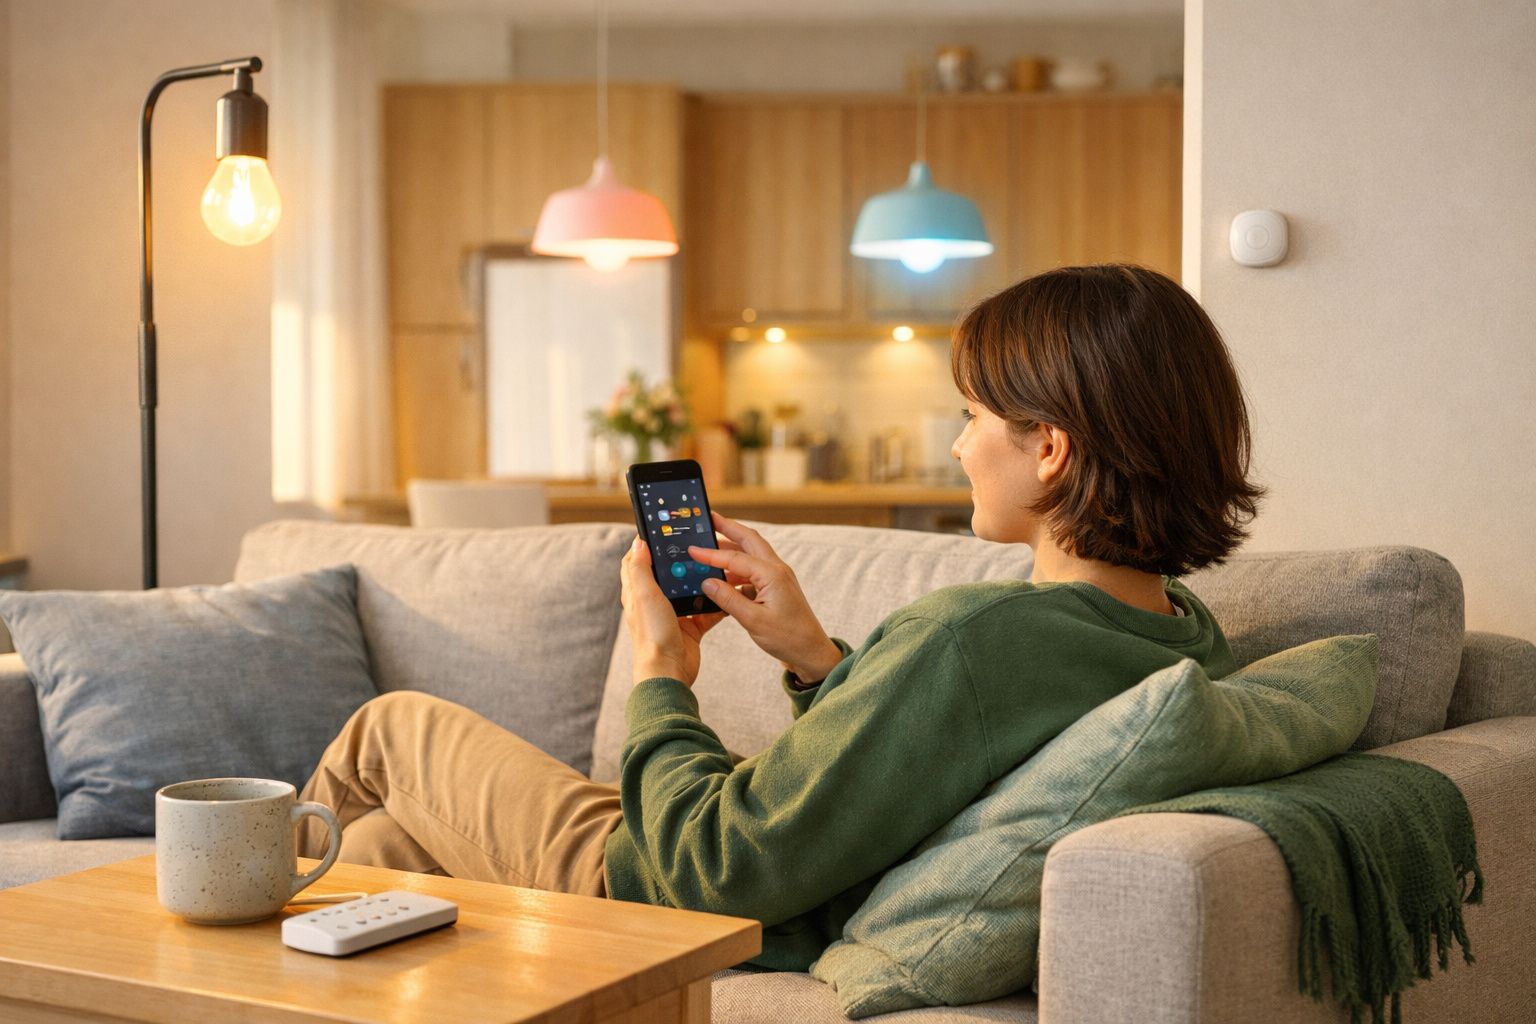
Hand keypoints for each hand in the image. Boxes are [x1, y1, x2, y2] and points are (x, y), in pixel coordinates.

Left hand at [620, 536, 725, 686]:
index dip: (646, 545)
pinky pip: (705, 610)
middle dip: (681, 559)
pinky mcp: (690, 627)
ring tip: (715, 565)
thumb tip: (638, 542)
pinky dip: (716, 603)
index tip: (662, 530)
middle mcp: (654, 602)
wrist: (669, 672)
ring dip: (701, 580)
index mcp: (638, 593)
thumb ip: (641, 569)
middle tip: (697, 545)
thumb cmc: (652, 636)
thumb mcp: (645, 595)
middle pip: (667, 573)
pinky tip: (726, 594)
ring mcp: (673, 615)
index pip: (637, 562)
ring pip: (689, 590)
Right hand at [688, 512, 844, 684]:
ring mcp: (777, 577)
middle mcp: (776, 569)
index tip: (692, 549)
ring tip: (710, 547)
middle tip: (708, 518)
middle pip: (749, 540)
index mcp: (772, 574)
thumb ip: (728, 599)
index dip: (711, 553)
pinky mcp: (775, 587)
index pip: (735, 557)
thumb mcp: (753, 620)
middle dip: (728, 527)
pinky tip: (723, 577)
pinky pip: (753, 571)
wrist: (810, 652)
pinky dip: (737, 569)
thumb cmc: (787, 638)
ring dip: (732, 548)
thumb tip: (707, 582)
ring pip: (751, 554)